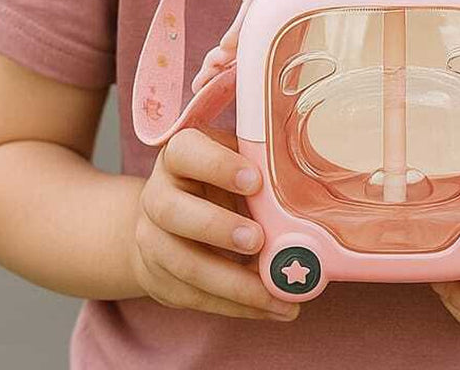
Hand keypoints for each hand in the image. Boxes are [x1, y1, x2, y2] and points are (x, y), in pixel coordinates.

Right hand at [130, 126, 298, 321]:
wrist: (169, 221)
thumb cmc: (218, 183)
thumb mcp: (233, 163)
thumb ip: (258, 167)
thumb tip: (306, 187)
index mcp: (178, 156)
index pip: (185, 152)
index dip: (218, 166)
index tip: (256, 180)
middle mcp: (158, 196)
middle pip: (173, 212)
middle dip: (217, 228)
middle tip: (258, 240)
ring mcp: (152, 241)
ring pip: (185, 265)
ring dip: (234, 283)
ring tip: (278, 292)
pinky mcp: (160, 279)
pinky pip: (197, 298)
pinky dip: (238, 306)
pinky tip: (273, 307)